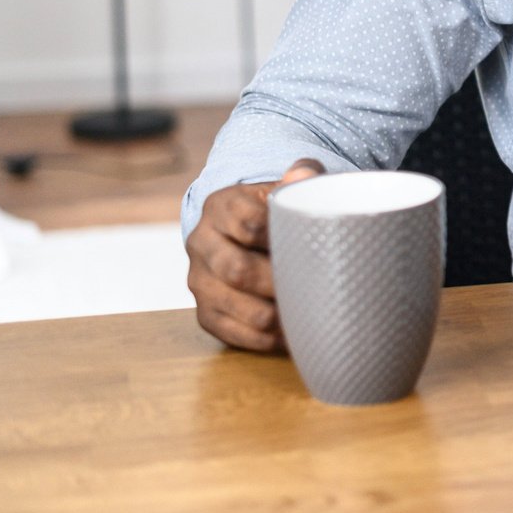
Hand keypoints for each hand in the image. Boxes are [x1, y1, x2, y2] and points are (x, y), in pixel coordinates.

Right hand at [185, 158, 324, 351]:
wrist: (248, 233)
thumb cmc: (277, 211)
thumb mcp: (286, 189)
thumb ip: (300, 175)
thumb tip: (302, 174)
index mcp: (221, 206)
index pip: (249, 223)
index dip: (281, 236)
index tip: (309, 243)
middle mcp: (201, 242)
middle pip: (237, 269)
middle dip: (277, 281)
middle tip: (313, 287)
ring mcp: (199, 280)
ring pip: (230, 304)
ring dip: (271, 315)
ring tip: (305, 315)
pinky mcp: (205, 312)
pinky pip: (228, 331)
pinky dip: (262, 338)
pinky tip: (290, 335)